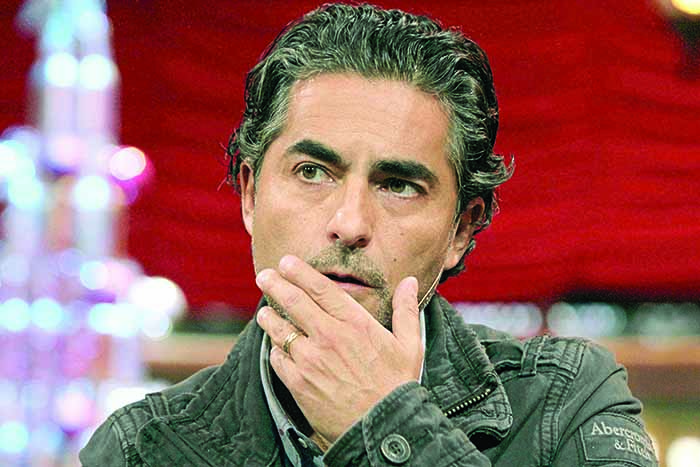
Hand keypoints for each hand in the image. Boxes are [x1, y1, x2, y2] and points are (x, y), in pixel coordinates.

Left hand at [255, 255, 422, 441]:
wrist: (383, 428)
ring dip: (269, 316)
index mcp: (356, 323)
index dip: (299, 271)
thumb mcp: (410, 346)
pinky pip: (278, 358)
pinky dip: (275, 348)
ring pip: (280, 329)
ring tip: (264, 310)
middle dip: (275, 284)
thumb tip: (408, 281)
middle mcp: (330, 337)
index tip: (286, 261)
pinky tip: (275, 345)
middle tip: (264, 275)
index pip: (320, 288)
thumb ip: (405, 310)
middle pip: (293, 301)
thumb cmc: (398, 386)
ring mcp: (311, 360)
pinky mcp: (299, 383)